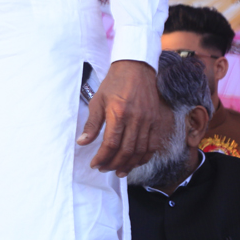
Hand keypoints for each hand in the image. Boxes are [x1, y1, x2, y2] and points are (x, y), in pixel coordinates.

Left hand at [78, 59, 162, 175]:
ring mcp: (148, 121)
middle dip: (114, 163)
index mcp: (119, 113)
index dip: (102, 157)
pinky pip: (152, 145)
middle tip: (104, 169)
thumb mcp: (97, 101)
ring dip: (129, 164)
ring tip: (118, 171)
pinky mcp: (156, 121)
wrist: (135, 68)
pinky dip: (143, 157)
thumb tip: (83, 142)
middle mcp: (136, 119)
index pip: (111, 143)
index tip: (95, 164)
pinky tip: (135, 162)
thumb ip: (92, 124)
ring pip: (140, 151)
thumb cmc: (114, 83)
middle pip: (126, 150)